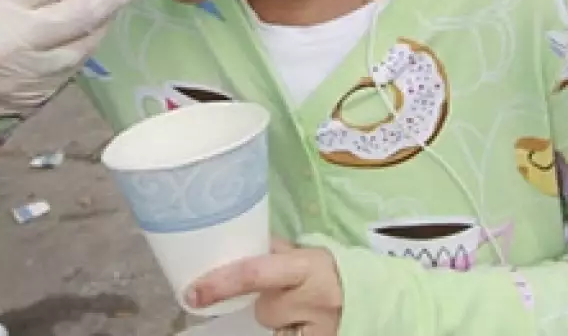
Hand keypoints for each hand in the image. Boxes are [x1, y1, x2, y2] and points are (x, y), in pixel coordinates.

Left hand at [188, 241, 342, 335]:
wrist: (375, 298)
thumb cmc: (334, 270)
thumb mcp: (306, 254)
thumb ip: (273, 249)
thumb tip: (234, 241)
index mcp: (306, 267)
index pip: (254, 273)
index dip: (220, 284)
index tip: (192, 293)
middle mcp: (312, 299)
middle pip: (263, 308)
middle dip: (268, 302)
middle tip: (289, 293)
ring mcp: (317, 327)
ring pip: (274, 327)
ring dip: (281, 318)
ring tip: (304, 308)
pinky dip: (291, 331)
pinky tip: (307, 322)